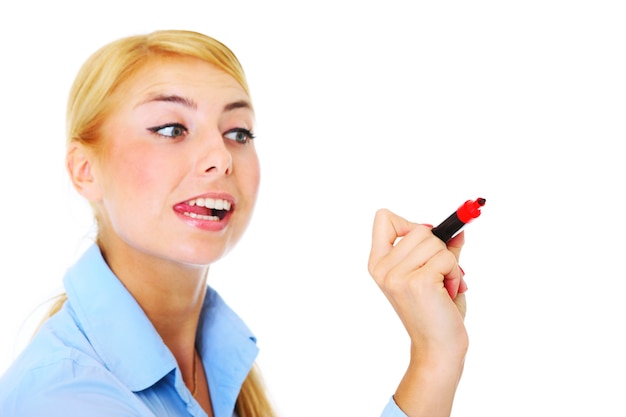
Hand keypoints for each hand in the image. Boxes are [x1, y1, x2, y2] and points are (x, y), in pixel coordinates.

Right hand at [367, 209, 468, 415]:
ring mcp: (398, 275)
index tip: (422, 243)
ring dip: (449, 263)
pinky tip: (448, 292)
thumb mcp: (431, 274)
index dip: (408, 223)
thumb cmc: (435, 314)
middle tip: (438, 275)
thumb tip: (459, 230)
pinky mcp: (418, 282)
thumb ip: (441, 249)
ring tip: (444, 287)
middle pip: (420, 228)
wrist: (437, 349)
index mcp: (378, 263)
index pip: (384, 218)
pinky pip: (447, 258)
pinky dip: (455, 273)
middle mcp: (383, 268)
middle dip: (439, 249)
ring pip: (436, 243)